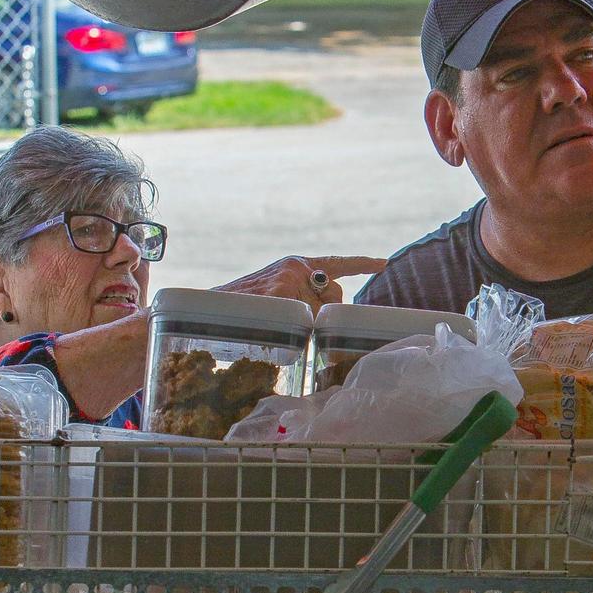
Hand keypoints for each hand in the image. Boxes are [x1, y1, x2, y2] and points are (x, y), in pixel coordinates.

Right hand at [218, 255, 385, 312]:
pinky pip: (306, 320)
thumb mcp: (276, 293)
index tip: (384, 262)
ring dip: (311, 324)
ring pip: (323, 311)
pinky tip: (275, 326)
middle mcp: (297, 267)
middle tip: (303, 322)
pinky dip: (297, 330)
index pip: (336, 262)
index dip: (362, 263)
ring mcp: (290, 279)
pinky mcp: (282, 294)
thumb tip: (329, 315)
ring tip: (279, 323)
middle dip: (329, 312)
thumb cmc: (243, 306)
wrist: (209, 306)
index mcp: (296, 264)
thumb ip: (303, 296)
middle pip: (337, 294)